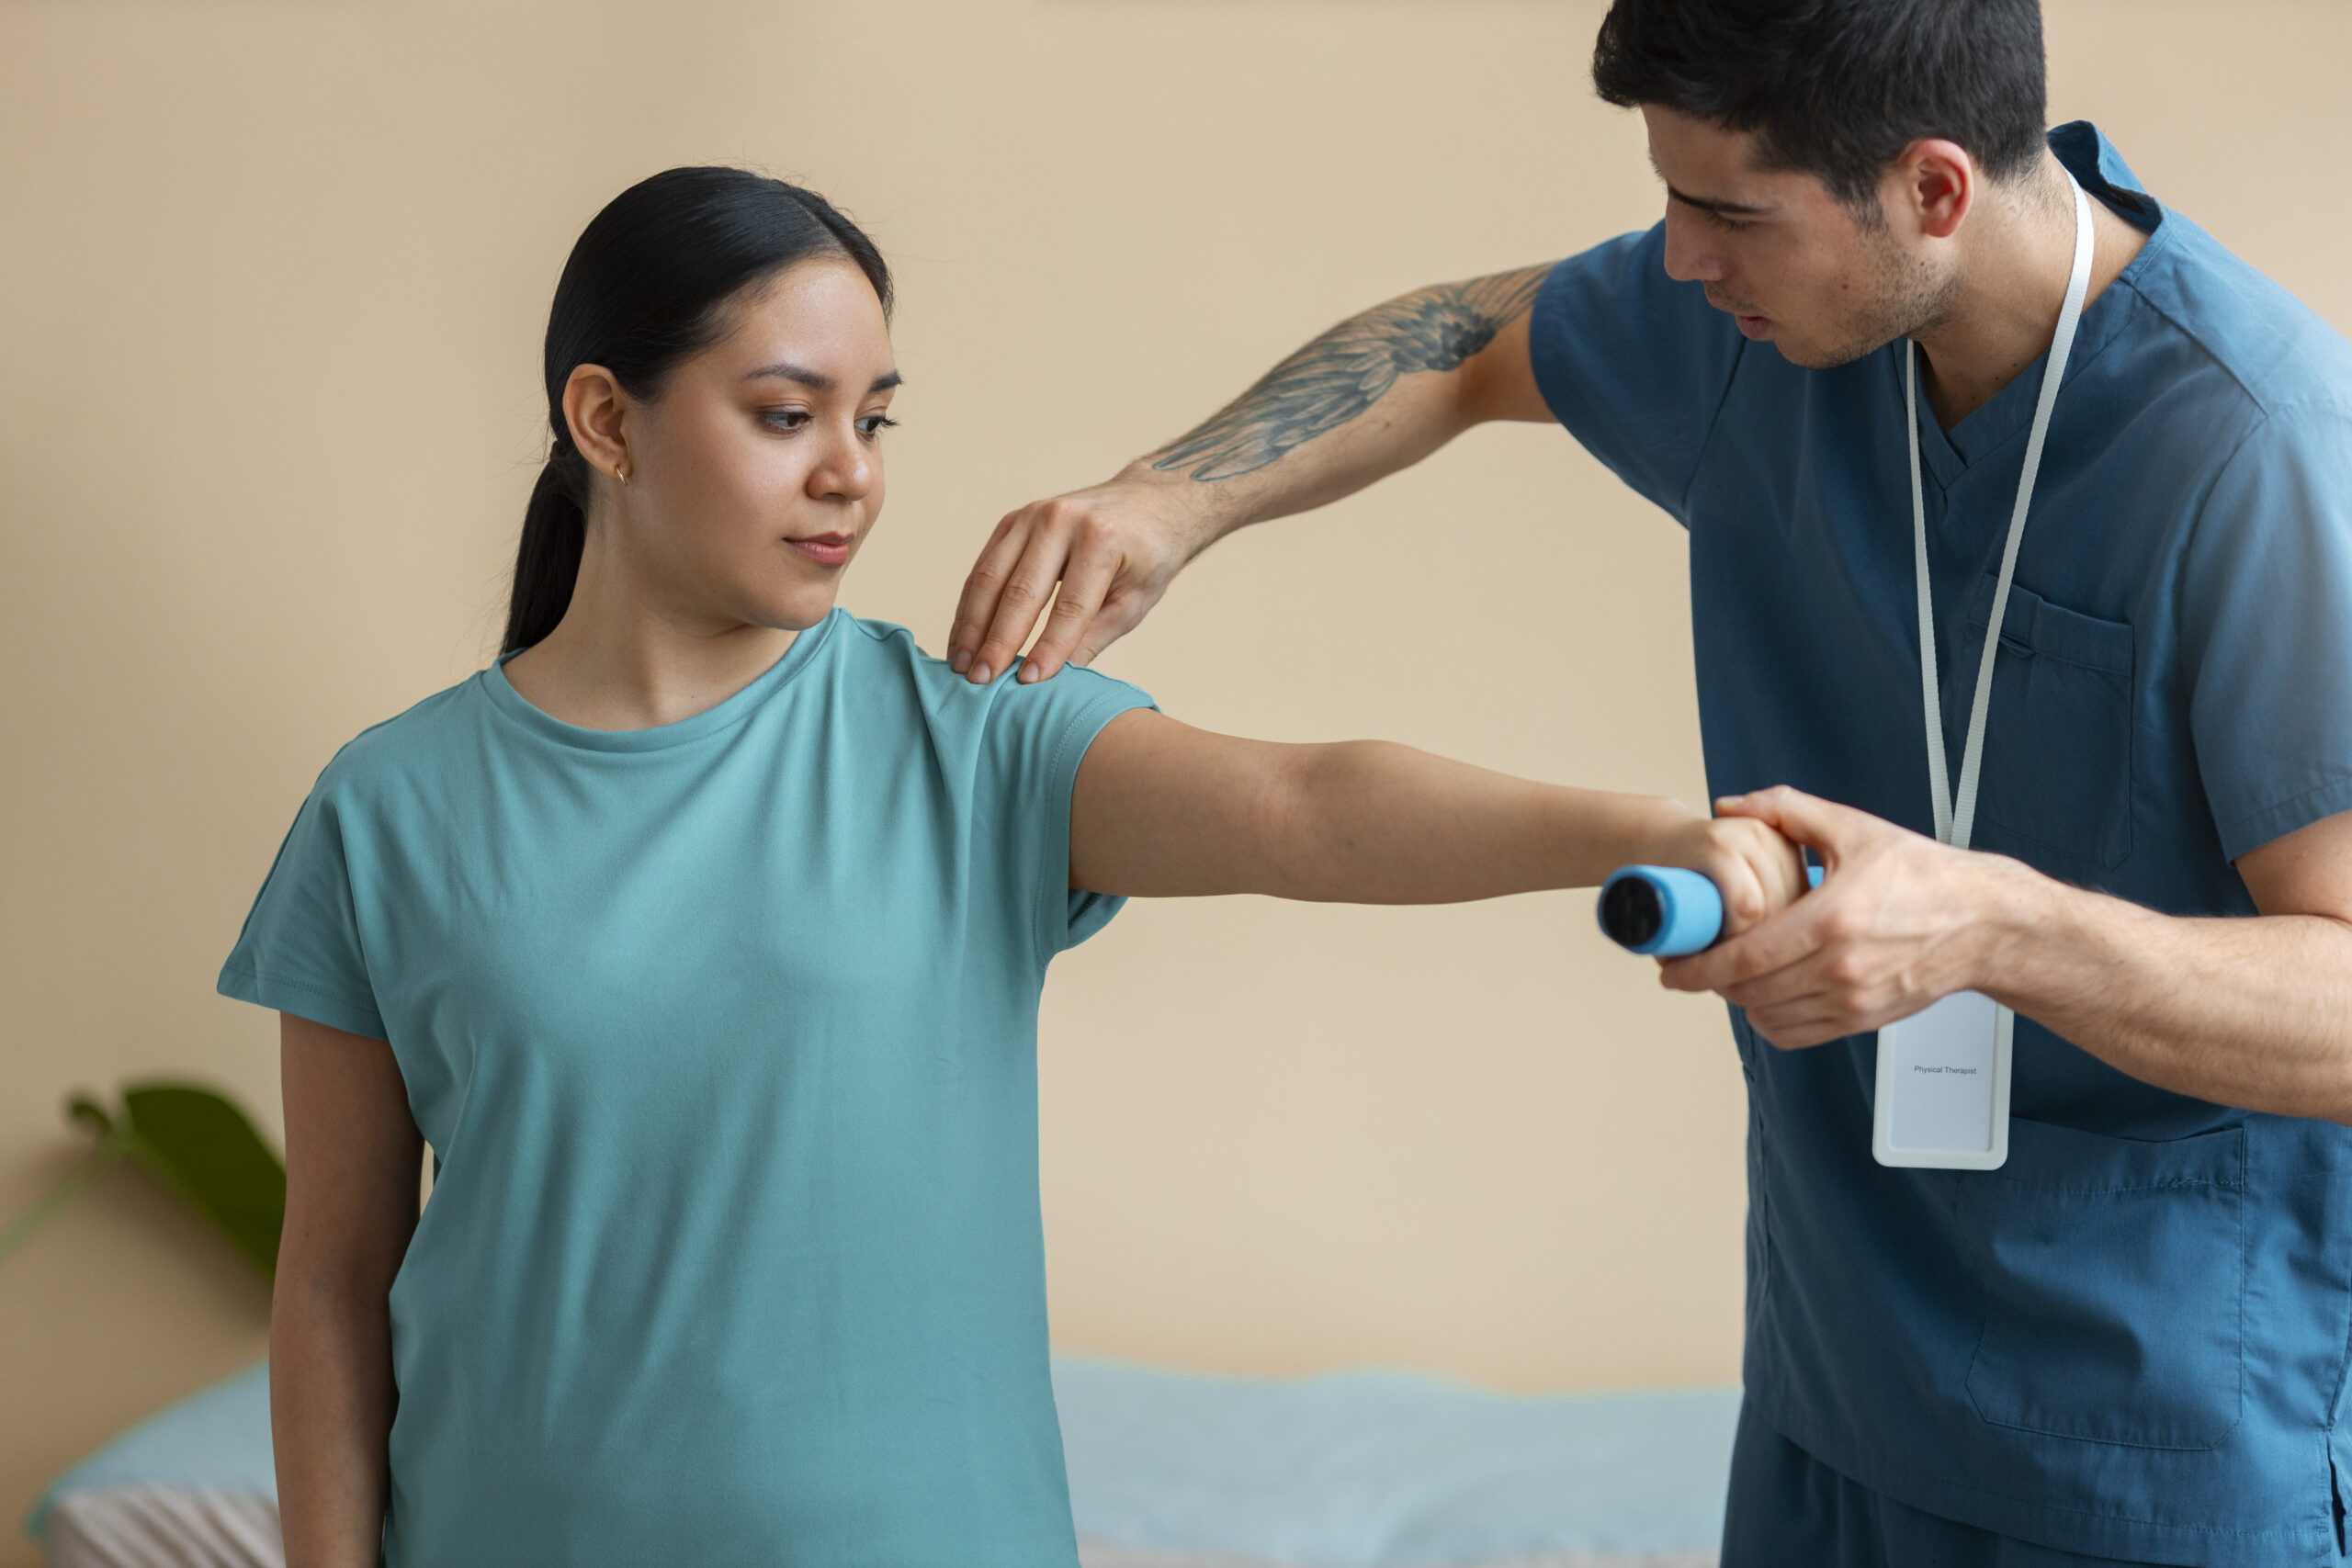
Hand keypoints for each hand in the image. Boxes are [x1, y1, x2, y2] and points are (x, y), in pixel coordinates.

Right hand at [947, 469, 1212, 685]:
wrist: (1147, 502)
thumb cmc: (1147, 557)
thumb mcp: (1136, 600)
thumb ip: (1096, 635)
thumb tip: (1058, 678)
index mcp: (1102, 539)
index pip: (1070, 605)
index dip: (1049, 646)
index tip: (1028, 681)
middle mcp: (1062, 520)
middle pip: (1021, 590)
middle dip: (998, 640)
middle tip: (981, 680)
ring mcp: (1032, 516)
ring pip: (990, 577)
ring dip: (971, 626)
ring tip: (960, 666)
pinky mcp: (1013, 521)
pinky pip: (983, 568)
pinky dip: (969, 606)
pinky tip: (962, 639)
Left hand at [1660, 786, 2032, 1048]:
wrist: (1983, 924)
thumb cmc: (1924, 876)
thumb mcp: (1855, 828)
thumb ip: (1788, 809)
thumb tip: (1732, 806)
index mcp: (1834, 919)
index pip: (1746, 957)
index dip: (1698, 966)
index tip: (1670, 963)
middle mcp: (1842, 968)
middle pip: (1749, 991)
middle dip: (1708, 981)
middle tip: (1687, 965)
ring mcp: (1854, 1000)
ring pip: (1768, 1016)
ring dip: (1737, 999)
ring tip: (1725, 975)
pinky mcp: (1864, 1020)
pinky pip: (1797, 1035)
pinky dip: (1769, 1020)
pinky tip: (1762, 995)